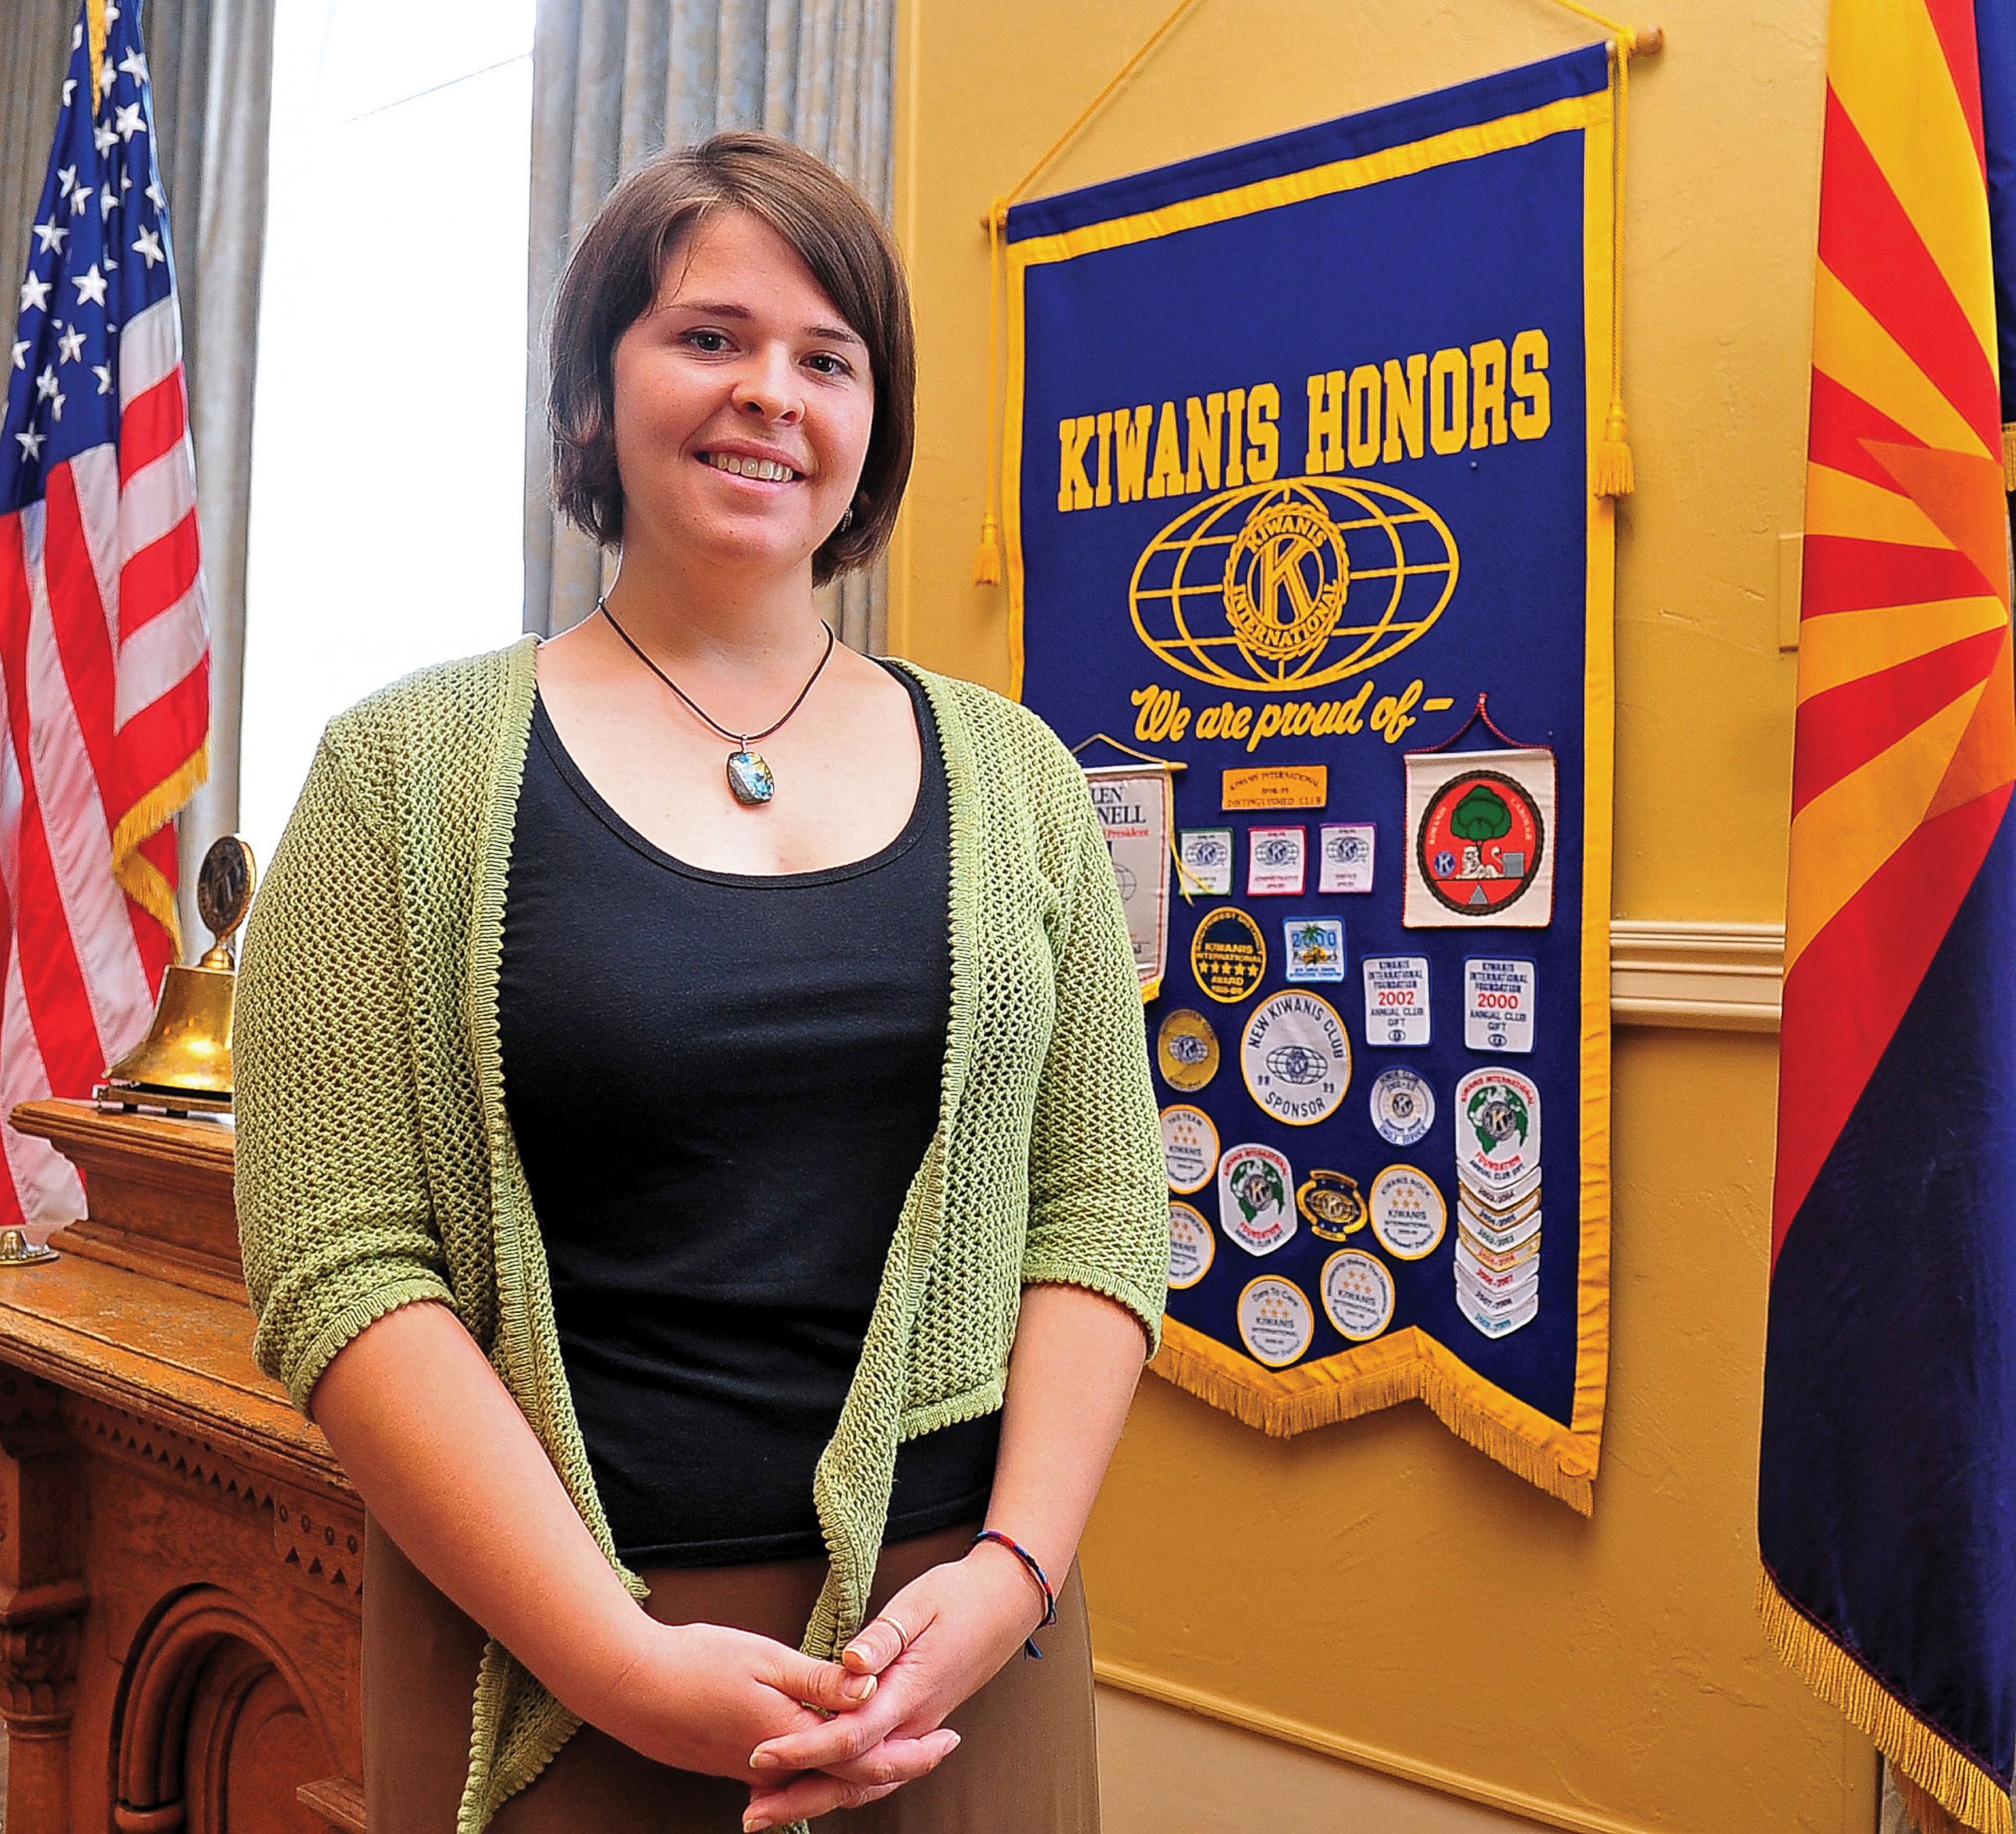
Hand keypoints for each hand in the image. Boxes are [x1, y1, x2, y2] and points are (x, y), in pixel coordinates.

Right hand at [573, 1615, 956, 1789]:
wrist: (630, 1688)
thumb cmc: (696, 1662)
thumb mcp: (765, 1658)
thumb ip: (820, 1680)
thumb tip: (870, 1689)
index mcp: (792, 1737)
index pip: (865, 1757)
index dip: (910, 1752)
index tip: (946, 1739)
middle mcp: (778, 1766)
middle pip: (851, 1779)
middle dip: (899, 1765)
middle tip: (940, 1748)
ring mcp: (755, 1771)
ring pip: (824, 1781)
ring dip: (867, 1769)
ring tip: (905, 1750)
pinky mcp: (737, 1766)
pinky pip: (798, 1779)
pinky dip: (829, 1770)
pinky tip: (839, 1755)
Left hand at [740, 1541, 1048, 1829]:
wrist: (1003, 1607)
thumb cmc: (956, 1598)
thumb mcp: (917, 1604)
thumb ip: (884, 1637)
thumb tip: (852, 1663)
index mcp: (908, 1692)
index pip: (849, 1735)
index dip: (801, 1748)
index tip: (760, 1753)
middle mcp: (912, 1723)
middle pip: (854, 1776)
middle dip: (801, 1797)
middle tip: (752, 1814)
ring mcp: (916, 1730)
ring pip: (867, 1783)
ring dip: (819, 1800)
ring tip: (772, 1810)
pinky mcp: (915, 1727)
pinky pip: (878, 1770)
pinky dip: (845, 1787)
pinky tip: (816, 1789)